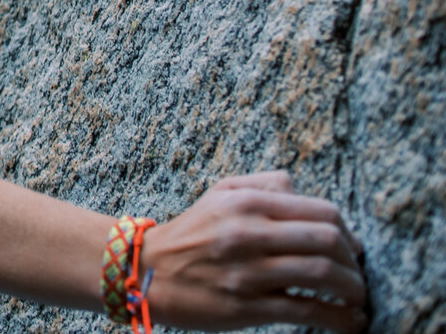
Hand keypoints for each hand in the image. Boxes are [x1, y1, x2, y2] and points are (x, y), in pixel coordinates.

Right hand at [140, 171, 367, 331]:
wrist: (148, 271)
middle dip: (354, 261)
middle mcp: (248, 233)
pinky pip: (307, 311)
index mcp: (246, 203)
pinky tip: (350, 322)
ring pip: (323, 276)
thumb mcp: (221, 193)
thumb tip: (307, 195)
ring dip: (353, 290)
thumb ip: (266, 185)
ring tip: (357, 298)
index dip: (348, 232)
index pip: (322, 211)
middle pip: (327, 241)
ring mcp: (248, 272)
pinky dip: (339, 319)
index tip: (353, 249)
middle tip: (356, 274)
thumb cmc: (191, 232)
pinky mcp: (246, 307)